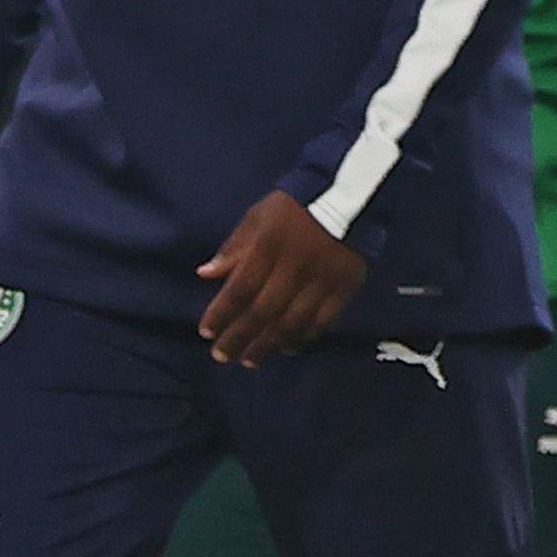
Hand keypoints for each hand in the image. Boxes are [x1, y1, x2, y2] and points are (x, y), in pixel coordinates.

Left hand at [197, 193, 367, 364]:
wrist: (351, 196)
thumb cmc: (295, 206)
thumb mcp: (257, 216)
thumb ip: (233, 247)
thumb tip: (206, 274)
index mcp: (269, 247)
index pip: (240, 289)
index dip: (221, 314)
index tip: (206, 332)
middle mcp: (294, 268)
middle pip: (263, 311)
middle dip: (240, 337)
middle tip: (223, 356)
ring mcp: (322, 280)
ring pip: (292, 321)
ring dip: (269, 344)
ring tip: (251, 360)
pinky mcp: (345, 287)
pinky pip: (323, 320)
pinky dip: (304, 337)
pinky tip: (288, 348)